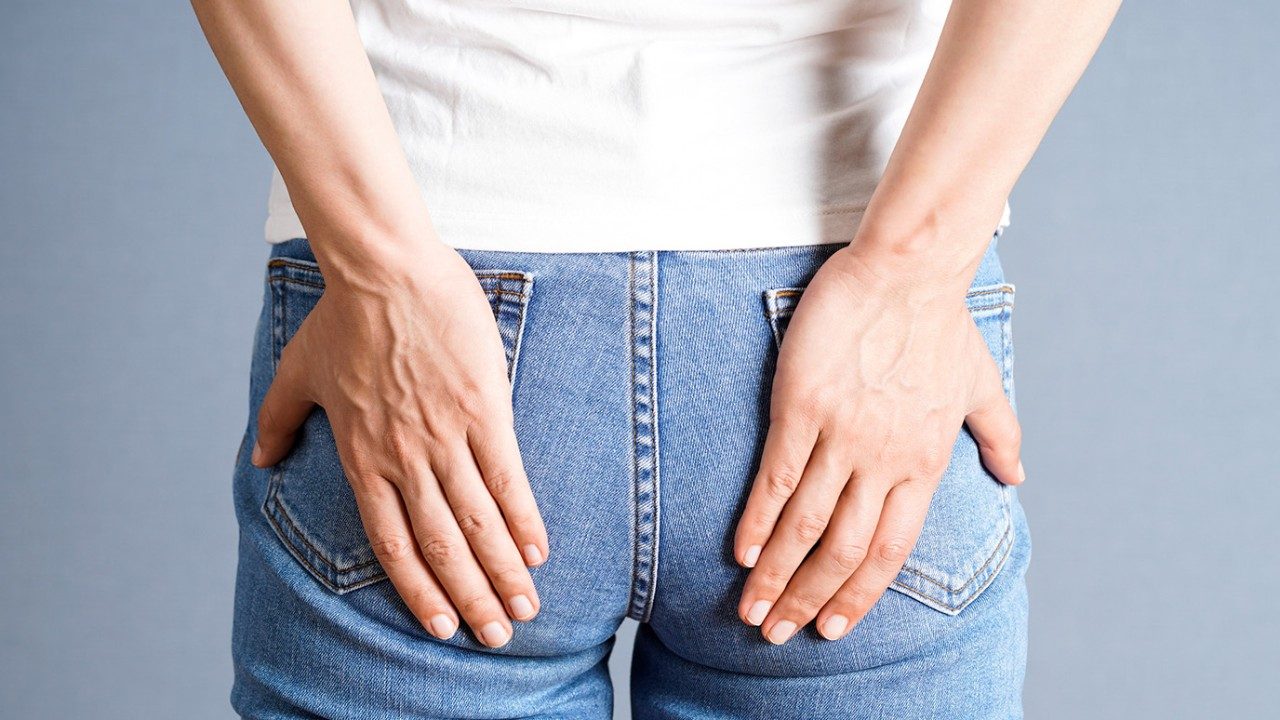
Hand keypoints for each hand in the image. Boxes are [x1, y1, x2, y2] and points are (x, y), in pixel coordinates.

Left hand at [250, 238, 548, 648]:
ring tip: (526, 608)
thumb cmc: (343, 315)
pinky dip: (522, 518)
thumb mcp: (297, 372)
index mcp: (362, 458)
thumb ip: (278, 423)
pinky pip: (506, 475)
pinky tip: (538, 550)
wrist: (384, 269)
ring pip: (478, 520)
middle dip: (472, 598)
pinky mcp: (482, 407)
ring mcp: (444, 436)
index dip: (419, 590)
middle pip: (442, 545)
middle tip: (497, 637)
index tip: (443, 627)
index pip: (393, 544)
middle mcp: (403, 459)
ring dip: (503, 572)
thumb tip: (260, 463)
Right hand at [734, 240, 1023, 643]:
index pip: (889, 551)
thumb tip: (1016, 476)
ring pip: (806, 524)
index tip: (832, 627)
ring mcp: (842, 435)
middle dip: (807, 599)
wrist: (907, 272)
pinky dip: (759, 519)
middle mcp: (883, 461)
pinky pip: (779, 476)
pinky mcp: (802, 406)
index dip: (858, 595)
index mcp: (923, 464)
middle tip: (776, 633)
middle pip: (843, 551)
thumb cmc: (940, 323)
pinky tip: (741, 550)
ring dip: (776, 573)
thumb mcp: (980, 384)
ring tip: (752, 607)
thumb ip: (999, 435)